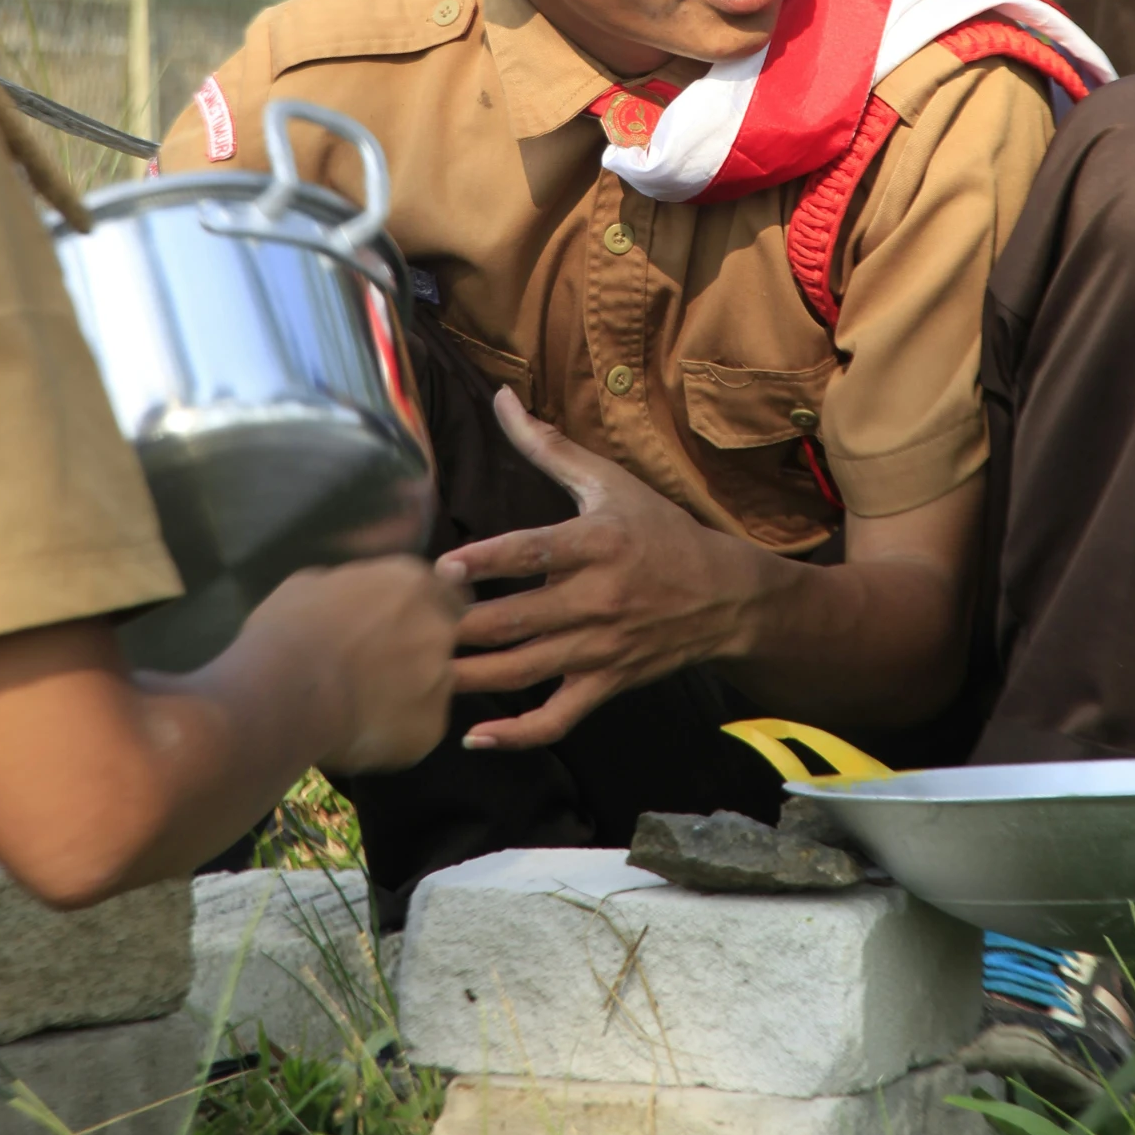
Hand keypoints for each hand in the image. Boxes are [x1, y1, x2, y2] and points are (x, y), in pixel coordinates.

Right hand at [247, 555, 465, 775]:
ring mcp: (439, 679)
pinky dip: (396, 732)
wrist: (284, 692)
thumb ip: (350, 589)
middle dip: (416, 652)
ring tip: (361, 707)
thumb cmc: (289, 629)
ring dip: (407, 693)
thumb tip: (351, 599)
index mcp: (411, 584)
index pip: (445, 592)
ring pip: (432, 687)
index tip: (403, 625)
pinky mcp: (432, 728)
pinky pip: (419, 728)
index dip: (425, 609)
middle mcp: (437, 627)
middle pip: (441, 639)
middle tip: (376, 670)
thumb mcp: (313, 586)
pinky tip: (360, 732)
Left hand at [435, 389, 758, 749]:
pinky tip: (475, 735)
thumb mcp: (609, 482)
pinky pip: (557, 718)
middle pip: (518, 619)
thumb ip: (548, 446)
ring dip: (471, 677)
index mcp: (596, 543)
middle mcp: (597, 598)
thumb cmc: (659, 531)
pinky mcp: (606, 684)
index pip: (533, 552)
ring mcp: (601, 648)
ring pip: (525, 671)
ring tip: (422, 676)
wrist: (723, 596)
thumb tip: (502, 399)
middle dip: (461, 628)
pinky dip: (517, 734)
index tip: (442, 571)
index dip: (485, 562)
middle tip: (411, 630)